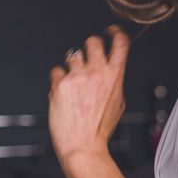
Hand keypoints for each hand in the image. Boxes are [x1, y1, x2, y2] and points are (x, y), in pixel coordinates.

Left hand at [48, 26, 129, 166]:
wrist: (83, 145)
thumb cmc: (99, 129)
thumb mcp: (118, 103)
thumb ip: (113, 82)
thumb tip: (109, 70)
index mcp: (114, 76)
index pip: (120, 42)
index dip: (115, 32)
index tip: (111, 31)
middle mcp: (97, 72)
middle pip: (92, 42)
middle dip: (89, 49)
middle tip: (87, 61)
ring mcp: (77, 76)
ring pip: (72, 56)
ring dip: (72, 67)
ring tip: (75, 87)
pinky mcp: (60, 83)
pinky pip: (57, 71)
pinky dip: (59, 81)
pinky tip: (64, 94)